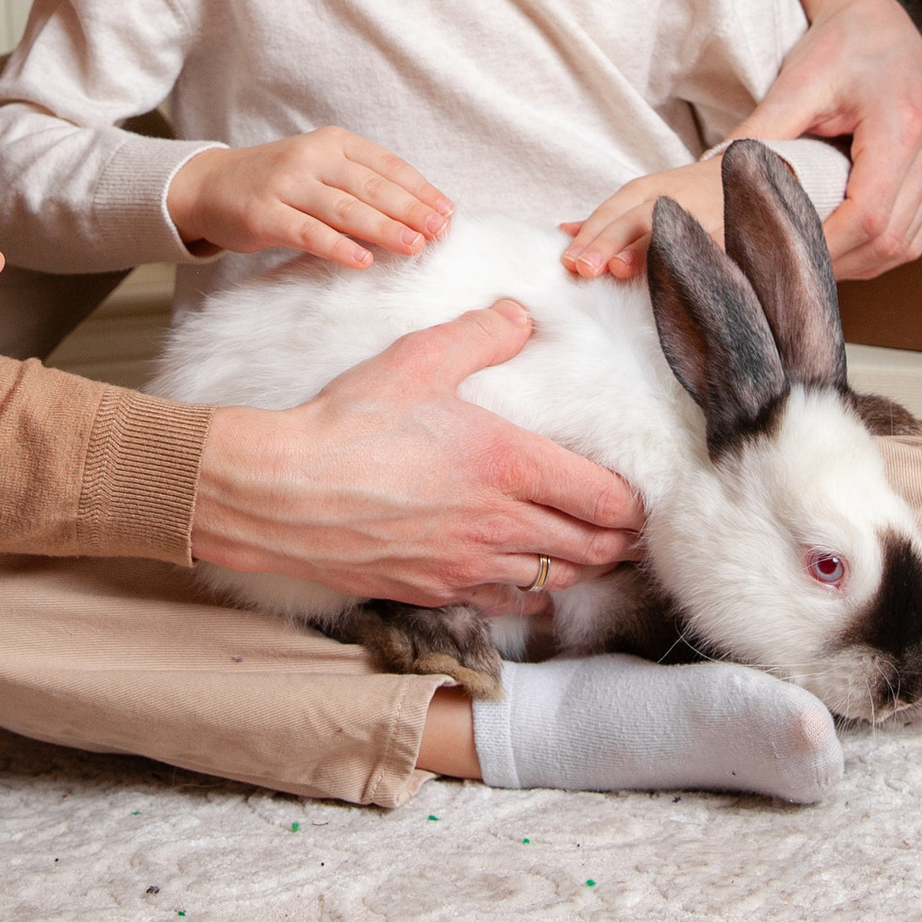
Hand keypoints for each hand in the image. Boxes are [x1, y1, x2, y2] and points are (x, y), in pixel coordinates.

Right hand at [169, 128, 451, 267]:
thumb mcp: (321, 170)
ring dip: (383, 228)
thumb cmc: (278, 183)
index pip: (386, 165)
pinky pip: (307, 232)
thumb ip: (360, 186)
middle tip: (439, 232)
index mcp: (333, 142)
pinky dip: (338, 247)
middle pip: (370, 185)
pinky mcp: (264, 214)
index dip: (419, 189)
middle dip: (410, 209)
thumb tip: (418, 216)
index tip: (447, 213)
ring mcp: (285, 184)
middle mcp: (311, 157)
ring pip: (343, 208)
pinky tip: (362, 261)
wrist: (211, 186)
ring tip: (414, 246)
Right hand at [189, 300, 641, 608]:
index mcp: (509, 466)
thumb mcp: (417, 361)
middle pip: (593, 548)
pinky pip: (506, 605)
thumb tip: (520, 315)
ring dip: (582, 568)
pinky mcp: (435, 590)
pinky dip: (533, 597)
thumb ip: (481, 336)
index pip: (606, 500)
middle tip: (629, 529)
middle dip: (620, 540)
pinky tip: (534, 587)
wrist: (279, 494)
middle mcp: (500, 524)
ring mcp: (469, 565)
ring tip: (592, 554)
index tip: (641, 497)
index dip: (634, 504)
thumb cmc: (348, 425)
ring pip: (556, 580)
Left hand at [559, 157, 724, 279]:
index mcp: (644, 191)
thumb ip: (605, 220)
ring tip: (623, 270)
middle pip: (636, 219)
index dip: (590, 237)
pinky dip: (698, 261)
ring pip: (673, 231)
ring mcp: (703, 212)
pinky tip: (682, 281)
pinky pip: (714, 247)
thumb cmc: (681, 194)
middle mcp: (670, 199)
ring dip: (647, 253)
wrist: (740, 172)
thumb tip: (564, 233)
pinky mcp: (732, 228)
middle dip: (610, 243)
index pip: (611, 212)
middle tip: (587, 268)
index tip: (570, 263)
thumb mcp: (641, 198)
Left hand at [744, 0, 921, 278]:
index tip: (777, 255)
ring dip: (855, 262)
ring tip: (804, 258)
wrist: (880, 20)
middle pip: (888, 242)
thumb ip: (761, 134)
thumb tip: (714, 180)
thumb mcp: (796, 83)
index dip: (824, 248)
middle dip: (834, 262)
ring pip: (904, 248)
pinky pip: (913, 236)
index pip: (869, 217)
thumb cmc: (840, 44)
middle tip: (780, 267)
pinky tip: (837, 244)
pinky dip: (874, 250)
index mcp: (902, 126)